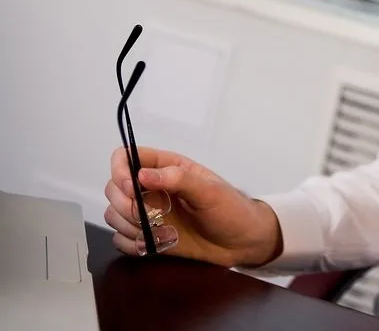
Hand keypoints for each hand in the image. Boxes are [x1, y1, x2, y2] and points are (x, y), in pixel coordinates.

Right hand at [104, 147, 282, 267]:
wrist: (242, 243)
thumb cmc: (231, 210)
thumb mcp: (210, 191)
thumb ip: (178, 179)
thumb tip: (142, 175)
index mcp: (167, 167)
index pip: (127, 157)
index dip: (120, 171)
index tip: (131, 188)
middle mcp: (153, 188)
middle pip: (114, 187)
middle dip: (124, 204)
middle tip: (149, 217)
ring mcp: (149, 213)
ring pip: (114, 214)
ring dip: (129, 226)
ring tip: (160, 231)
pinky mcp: (148, 237)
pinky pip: (121, 239)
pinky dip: (132, 244)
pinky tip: (156, 245)